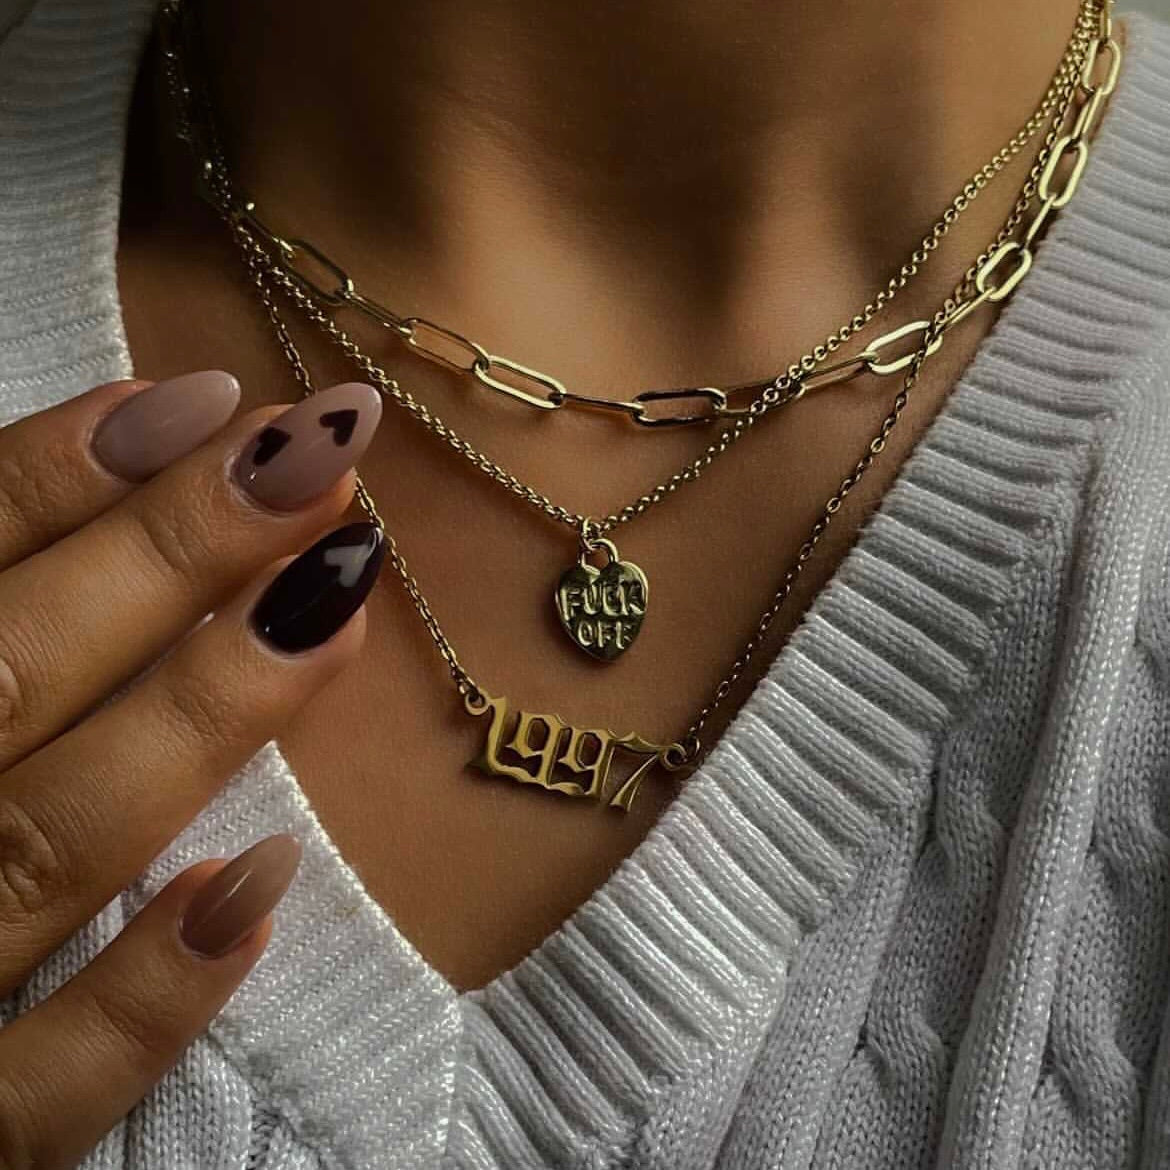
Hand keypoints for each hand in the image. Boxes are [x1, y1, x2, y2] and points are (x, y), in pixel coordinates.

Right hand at [0, 370, 384, 1168]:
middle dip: (171, 553)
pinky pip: (47, 1089)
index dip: (56, 475)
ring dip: (204, 714)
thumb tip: (102, 462)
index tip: (205, 401)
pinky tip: (259, 882)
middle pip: (11, 676)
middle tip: (319, 452)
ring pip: (50, 844)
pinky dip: (149, 996)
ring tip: (338, 595)